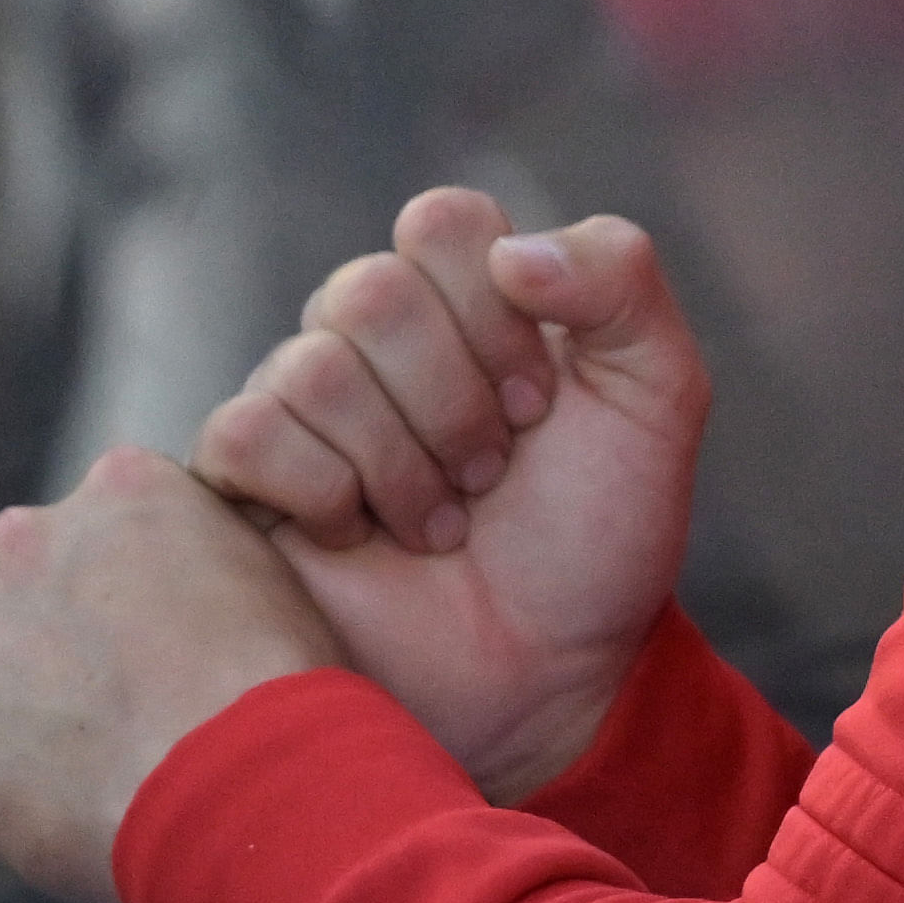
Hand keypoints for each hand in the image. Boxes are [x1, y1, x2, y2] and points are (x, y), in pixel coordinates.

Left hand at [0, 448, 338, 902]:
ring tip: (107, 776)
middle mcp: (29, 539)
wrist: (247, 789)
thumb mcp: (267, 576)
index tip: (166, 650)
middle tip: (130, 716)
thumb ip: (196, 558)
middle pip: (34, 590)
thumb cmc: (284, 695)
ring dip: (26, 713)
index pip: (108, 529)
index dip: (137, 597)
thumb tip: (173, 590)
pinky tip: (73, 817)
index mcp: (123, 486)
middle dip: (65, 644)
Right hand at [192, 190, 705, 800]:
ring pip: (311, 368)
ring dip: (402, 466)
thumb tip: (511, 252)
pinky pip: (246, 434)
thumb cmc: (598, 538)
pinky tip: (362, 537)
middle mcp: (369, 336)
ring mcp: (300, 407)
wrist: (552, 679)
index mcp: (461, 295)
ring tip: (441, 526)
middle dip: (454, 405)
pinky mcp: (244, 484)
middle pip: (370, 291)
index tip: (541, 405)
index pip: (443, 223)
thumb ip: (621, 280)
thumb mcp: (659, 397)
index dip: (497, 315)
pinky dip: (324, 494)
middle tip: (492, 476)